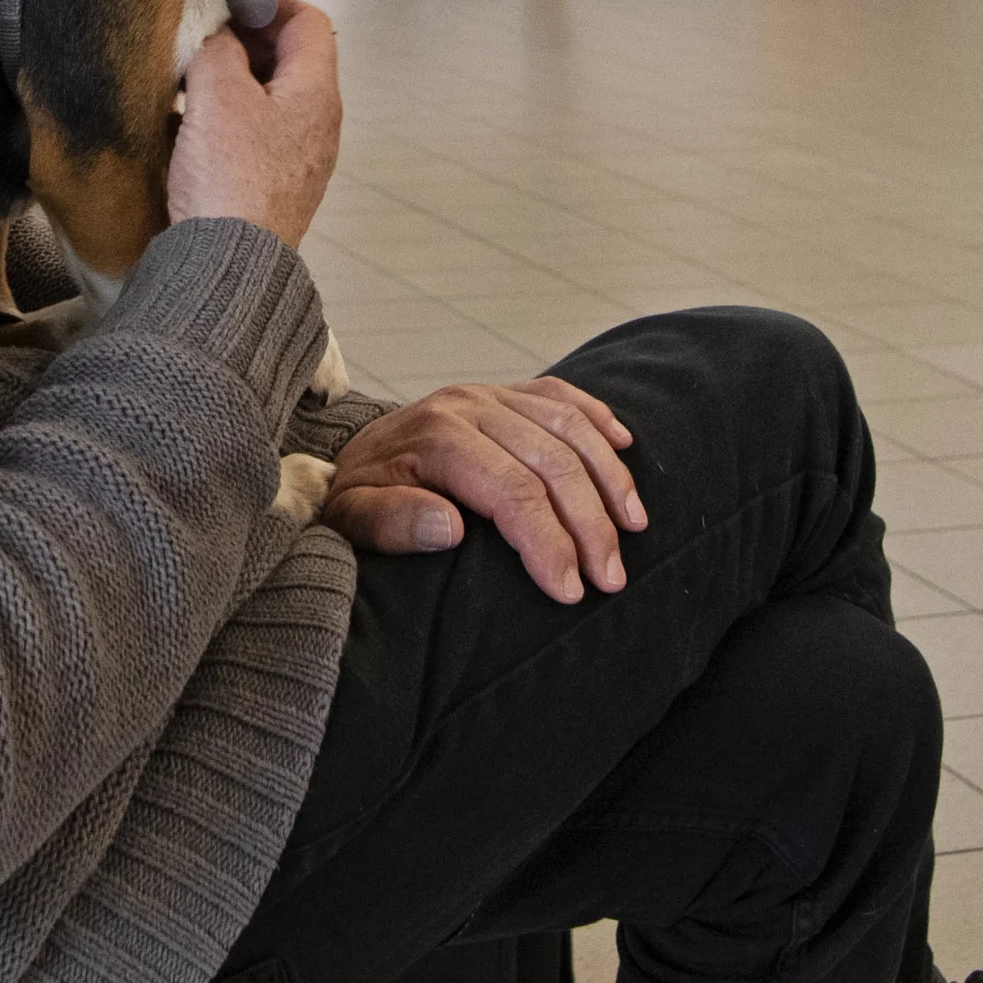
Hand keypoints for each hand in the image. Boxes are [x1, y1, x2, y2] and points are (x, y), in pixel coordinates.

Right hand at [168, 0, 338, 248]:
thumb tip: (219, 39)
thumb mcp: (217, 95)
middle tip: (203, 39)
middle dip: (246, 40)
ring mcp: (299, 157)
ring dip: (232, 80)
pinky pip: (256, 133)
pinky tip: (191, 125)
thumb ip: (218, 49)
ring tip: (190, 80)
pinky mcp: (274, 184)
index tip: (230, 2)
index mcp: (316, 93)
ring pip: (269, 96)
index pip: (309, 22)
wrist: (226, 263)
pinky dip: (228, 117)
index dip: (270, 1)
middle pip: (290, 59)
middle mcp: (318, 124)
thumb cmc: (229, 179)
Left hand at [320, 379, 644, 602]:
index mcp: (436, 438)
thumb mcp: (353, 519)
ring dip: (610, 478)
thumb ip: (393, 524)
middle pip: (553, 461)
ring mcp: (491, 393)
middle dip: (590, 525)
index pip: (512, 492)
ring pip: (570, 426)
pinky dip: (599, 418)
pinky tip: (626, 447)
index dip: (548, 542)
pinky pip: (562, 395)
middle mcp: (469, 405)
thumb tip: (449, 529)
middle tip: (610, 579)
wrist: (348, 453)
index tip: (570, 590)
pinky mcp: (505, 392)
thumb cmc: (356, 496)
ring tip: (633, 529)